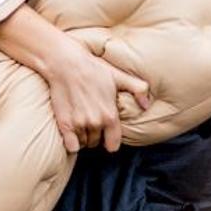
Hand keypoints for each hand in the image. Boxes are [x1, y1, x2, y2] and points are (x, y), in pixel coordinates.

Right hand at [45, 39, 149, 153]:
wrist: (66, 63)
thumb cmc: (93, 68)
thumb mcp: (119, 76)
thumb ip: (138, 89)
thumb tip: (146, 105)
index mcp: (110, 115)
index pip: (113, 145)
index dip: (110, 141)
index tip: (106, 133)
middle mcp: (95, 123)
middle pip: (96, 143)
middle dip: (95, 136)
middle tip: (91, 122)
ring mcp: (79, 124)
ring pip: (83, 143)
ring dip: (82, 137)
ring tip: (81, 123)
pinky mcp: (64, 124)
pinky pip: (71, 146)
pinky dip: (71, 142)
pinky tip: (71, 132)